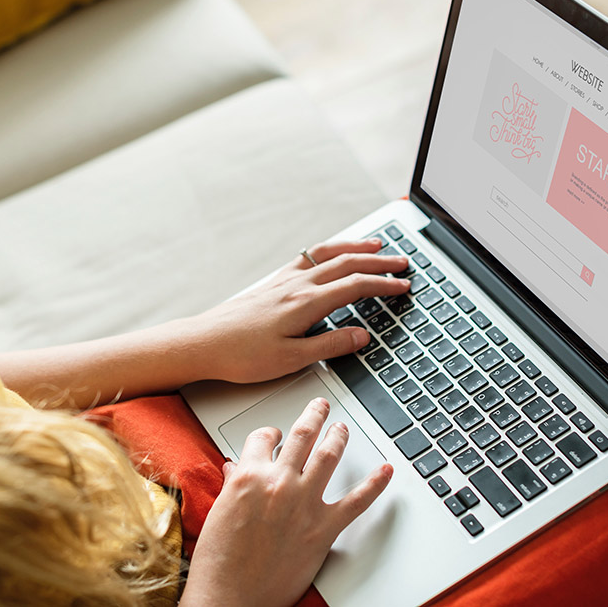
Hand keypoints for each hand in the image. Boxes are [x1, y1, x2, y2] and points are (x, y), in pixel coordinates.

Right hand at [181, 398, 392, 606]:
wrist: (230, 598)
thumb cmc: (219, 562)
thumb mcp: (218, 513)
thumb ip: (232, 486)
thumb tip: (235, 470)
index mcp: (248, 476)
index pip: (263, 438)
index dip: (271, 433)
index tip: (276, 435)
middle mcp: (279, 483)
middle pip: (302, 435)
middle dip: (314, 415)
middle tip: (321, 407)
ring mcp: (304, 503)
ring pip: (329, 455)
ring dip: (339, 437)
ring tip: (343, 428)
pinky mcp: (323, 529)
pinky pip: (356, 501)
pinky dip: (375, 485)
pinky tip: (385, 471)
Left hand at [187, 239, 409, 384]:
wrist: (203, 343)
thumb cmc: (242, 355)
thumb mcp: (291, 360)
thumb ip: (330, 346)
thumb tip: (362, 336)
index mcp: (306, 304)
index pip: (355, 287)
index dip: (384, 286)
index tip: (404, 286)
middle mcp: (297, 285)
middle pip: (347, 264)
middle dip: (379, 262)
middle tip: (403, 263)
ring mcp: (284, 281)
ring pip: (327, 254)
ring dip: (355, 248)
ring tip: (376, 246)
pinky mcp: (273, 283)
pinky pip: (308, 257)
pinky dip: (328, 250)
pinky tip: (331, 253)